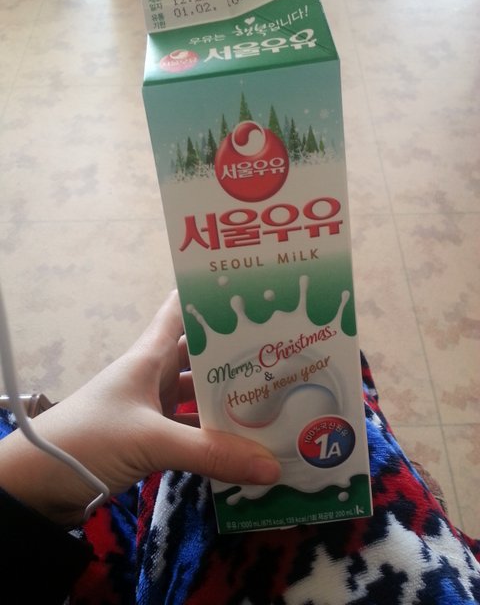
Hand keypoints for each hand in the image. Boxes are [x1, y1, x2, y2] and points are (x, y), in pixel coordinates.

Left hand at [0, 291, 279, 526]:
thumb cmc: (89, 439)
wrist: (37, 486)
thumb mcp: (150, 440)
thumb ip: (209, 452)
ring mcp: (152, 409)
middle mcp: (153, 377)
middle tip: (283, 356)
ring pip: (198, 397)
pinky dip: (214, 438)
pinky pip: (191, 432)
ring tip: (275, 401)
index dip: (209, 298)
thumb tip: (272, 467)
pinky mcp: (150, 440)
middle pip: (199, 358)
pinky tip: (244, 444)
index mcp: (149, 357)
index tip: (251, 292)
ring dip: (228, 401)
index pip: (180, 312)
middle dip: (235, 357)